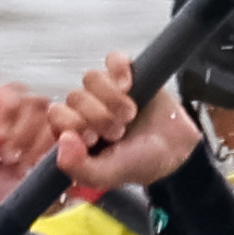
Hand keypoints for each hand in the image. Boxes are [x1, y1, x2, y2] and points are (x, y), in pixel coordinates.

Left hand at [46, 55, 199, 203]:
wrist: (177, 150)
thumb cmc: (139, 163)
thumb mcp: (107, 175)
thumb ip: (79, 168)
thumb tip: (63, 140)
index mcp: (75, 131)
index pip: (57, 115)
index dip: (74, 124)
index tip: (93, 139)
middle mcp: (86, 108)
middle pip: (74, 97)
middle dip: (98, 117)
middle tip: (118, 132)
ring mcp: (106, 89)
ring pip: (91, 78)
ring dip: (112, 99)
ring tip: (130, 115)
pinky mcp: (126, 73)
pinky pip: (113, 59)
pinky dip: (120, 71)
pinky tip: (131, 86)